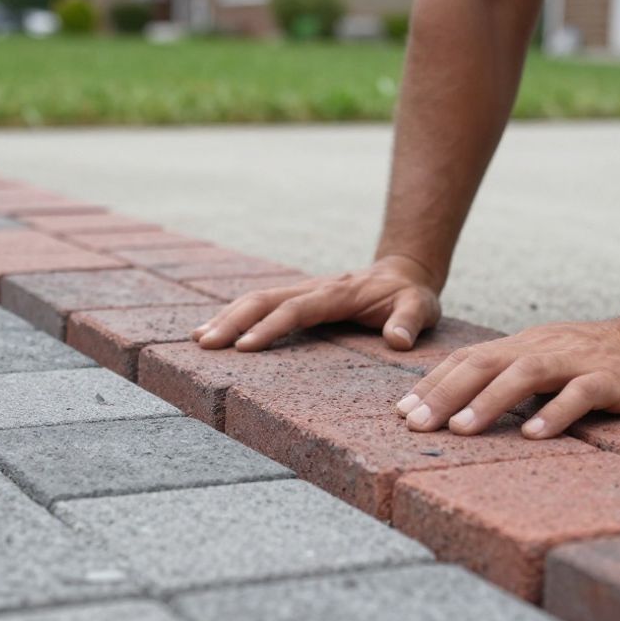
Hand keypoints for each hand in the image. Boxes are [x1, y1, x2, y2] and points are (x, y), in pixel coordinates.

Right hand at [192, 255, 441, 351]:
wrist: (403, 273)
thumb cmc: (410, 296)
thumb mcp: (421, 307)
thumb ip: (409, 321)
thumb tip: (396, 341)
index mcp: (337, 294)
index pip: (297, 310)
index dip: (270, 327)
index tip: (244, 347)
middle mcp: (313, 289)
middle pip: (265, 299)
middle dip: (233, 320)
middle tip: (205, 343)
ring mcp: (303, 291)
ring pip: (257, 298)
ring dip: (227, 316)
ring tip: (198, 338)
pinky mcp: (298, 298)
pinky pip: (262, 304)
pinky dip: (235, 315)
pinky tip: (215, 331)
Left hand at [394, 308, 619, 438]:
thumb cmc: (606, 358)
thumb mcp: (552, 362)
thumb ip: (514, 377)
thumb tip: (465, 405)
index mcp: (525, 345)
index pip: (469, 360)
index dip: (433, 384)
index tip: (401, 412)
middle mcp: (544, 348)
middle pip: (484, 364)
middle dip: (444, 394)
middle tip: (413, 424)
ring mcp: (577, 362)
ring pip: (524, 375)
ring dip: (488, 402)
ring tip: (459, 431)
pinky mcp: (611, 379)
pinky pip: (580, 394)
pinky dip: (554, 413)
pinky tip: (533, 436)